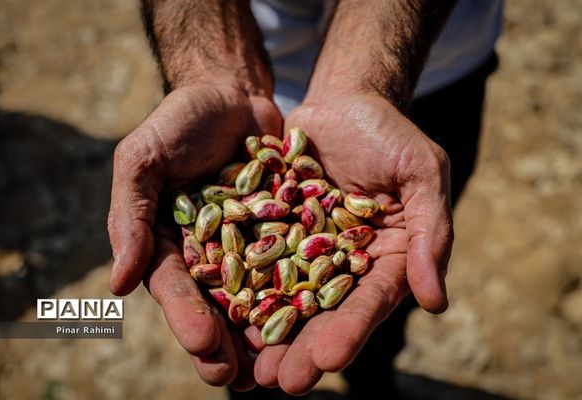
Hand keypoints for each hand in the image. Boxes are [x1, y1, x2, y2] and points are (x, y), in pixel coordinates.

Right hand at [107, 79, 282, 388]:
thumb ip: (128, 217)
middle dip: (227, 341)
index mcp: (170, 244)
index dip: (188, 318)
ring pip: (259, 294)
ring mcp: (251, 243)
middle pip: (218, 304)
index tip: (206, 345)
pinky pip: (298, 261)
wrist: (231, 91)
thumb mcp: (142, 161)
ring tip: (278, 367)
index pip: (176, 290)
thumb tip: (119, 285)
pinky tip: (317, 317)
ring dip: (266, 331)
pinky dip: (305, 289)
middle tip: (241, 379)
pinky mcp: (287, 228)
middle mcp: (210, 252)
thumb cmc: (177, 122)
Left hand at [245, 92, 452, 393]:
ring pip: (282, 294)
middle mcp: (342, 261)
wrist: (343, 99)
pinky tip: (219, 311)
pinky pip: (252, 258)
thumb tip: (436, 302)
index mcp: (384, 256)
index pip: (368, 302)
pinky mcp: (271, 227)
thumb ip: (430, 234)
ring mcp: (303, 247)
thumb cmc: (390, 133)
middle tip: (277, 382)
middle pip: (322, 311)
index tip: (326, 362)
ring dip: (265, 331)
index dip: (349, 332)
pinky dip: (237, 285)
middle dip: (301, 347)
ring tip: (245, 367)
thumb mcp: (421, 174)